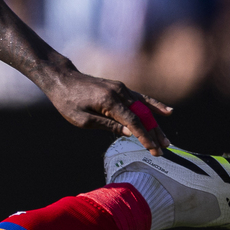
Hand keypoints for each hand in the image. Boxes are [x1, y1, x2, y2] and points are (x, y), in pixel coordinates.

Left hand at [40, 69, 171, 153]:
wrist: (62, 79)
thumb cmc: (68, 102)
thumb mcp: (82, 119)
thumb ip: (107, 125)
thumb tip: (130, 132)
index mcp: (109, 101)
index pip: (133, 122)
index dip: (145, 137)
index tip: (154, 150)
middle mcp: (119, 92)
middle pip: (142, 115)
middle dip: (154, 134)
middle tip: (164, 149)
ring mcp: (121, 88)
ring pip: (144, 108)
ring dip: (156, 124)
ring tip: (166, 139)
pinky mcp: (120, 88)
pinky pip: (140, 99)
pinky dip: (153, 106)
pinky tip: (167, 112)